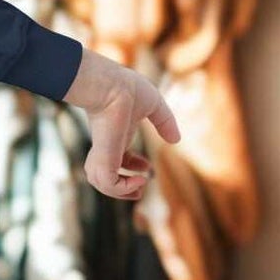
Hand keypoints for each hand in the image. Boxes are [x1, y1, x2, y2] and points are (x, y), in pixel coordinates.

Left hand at [61, 47, 179, 199]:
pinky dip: (122, 189)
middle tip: (139, 190)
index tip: (147, 167)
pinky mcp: (104, 158)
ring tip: (139, 188)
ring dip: (122, 193)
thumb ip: (165, 122)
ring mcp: (103, 154)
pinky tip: (139, 180)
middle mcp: (106, 147)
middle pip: (108, 176)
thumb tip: (176, 139)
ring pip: (104, 184)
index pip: (119, 159)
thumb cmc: (129, 90)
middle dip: (123, 188)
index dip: (132, 167)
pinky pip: (108, 184)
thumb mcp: (154, 106)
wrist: (113, 86)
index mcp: (114, 137)